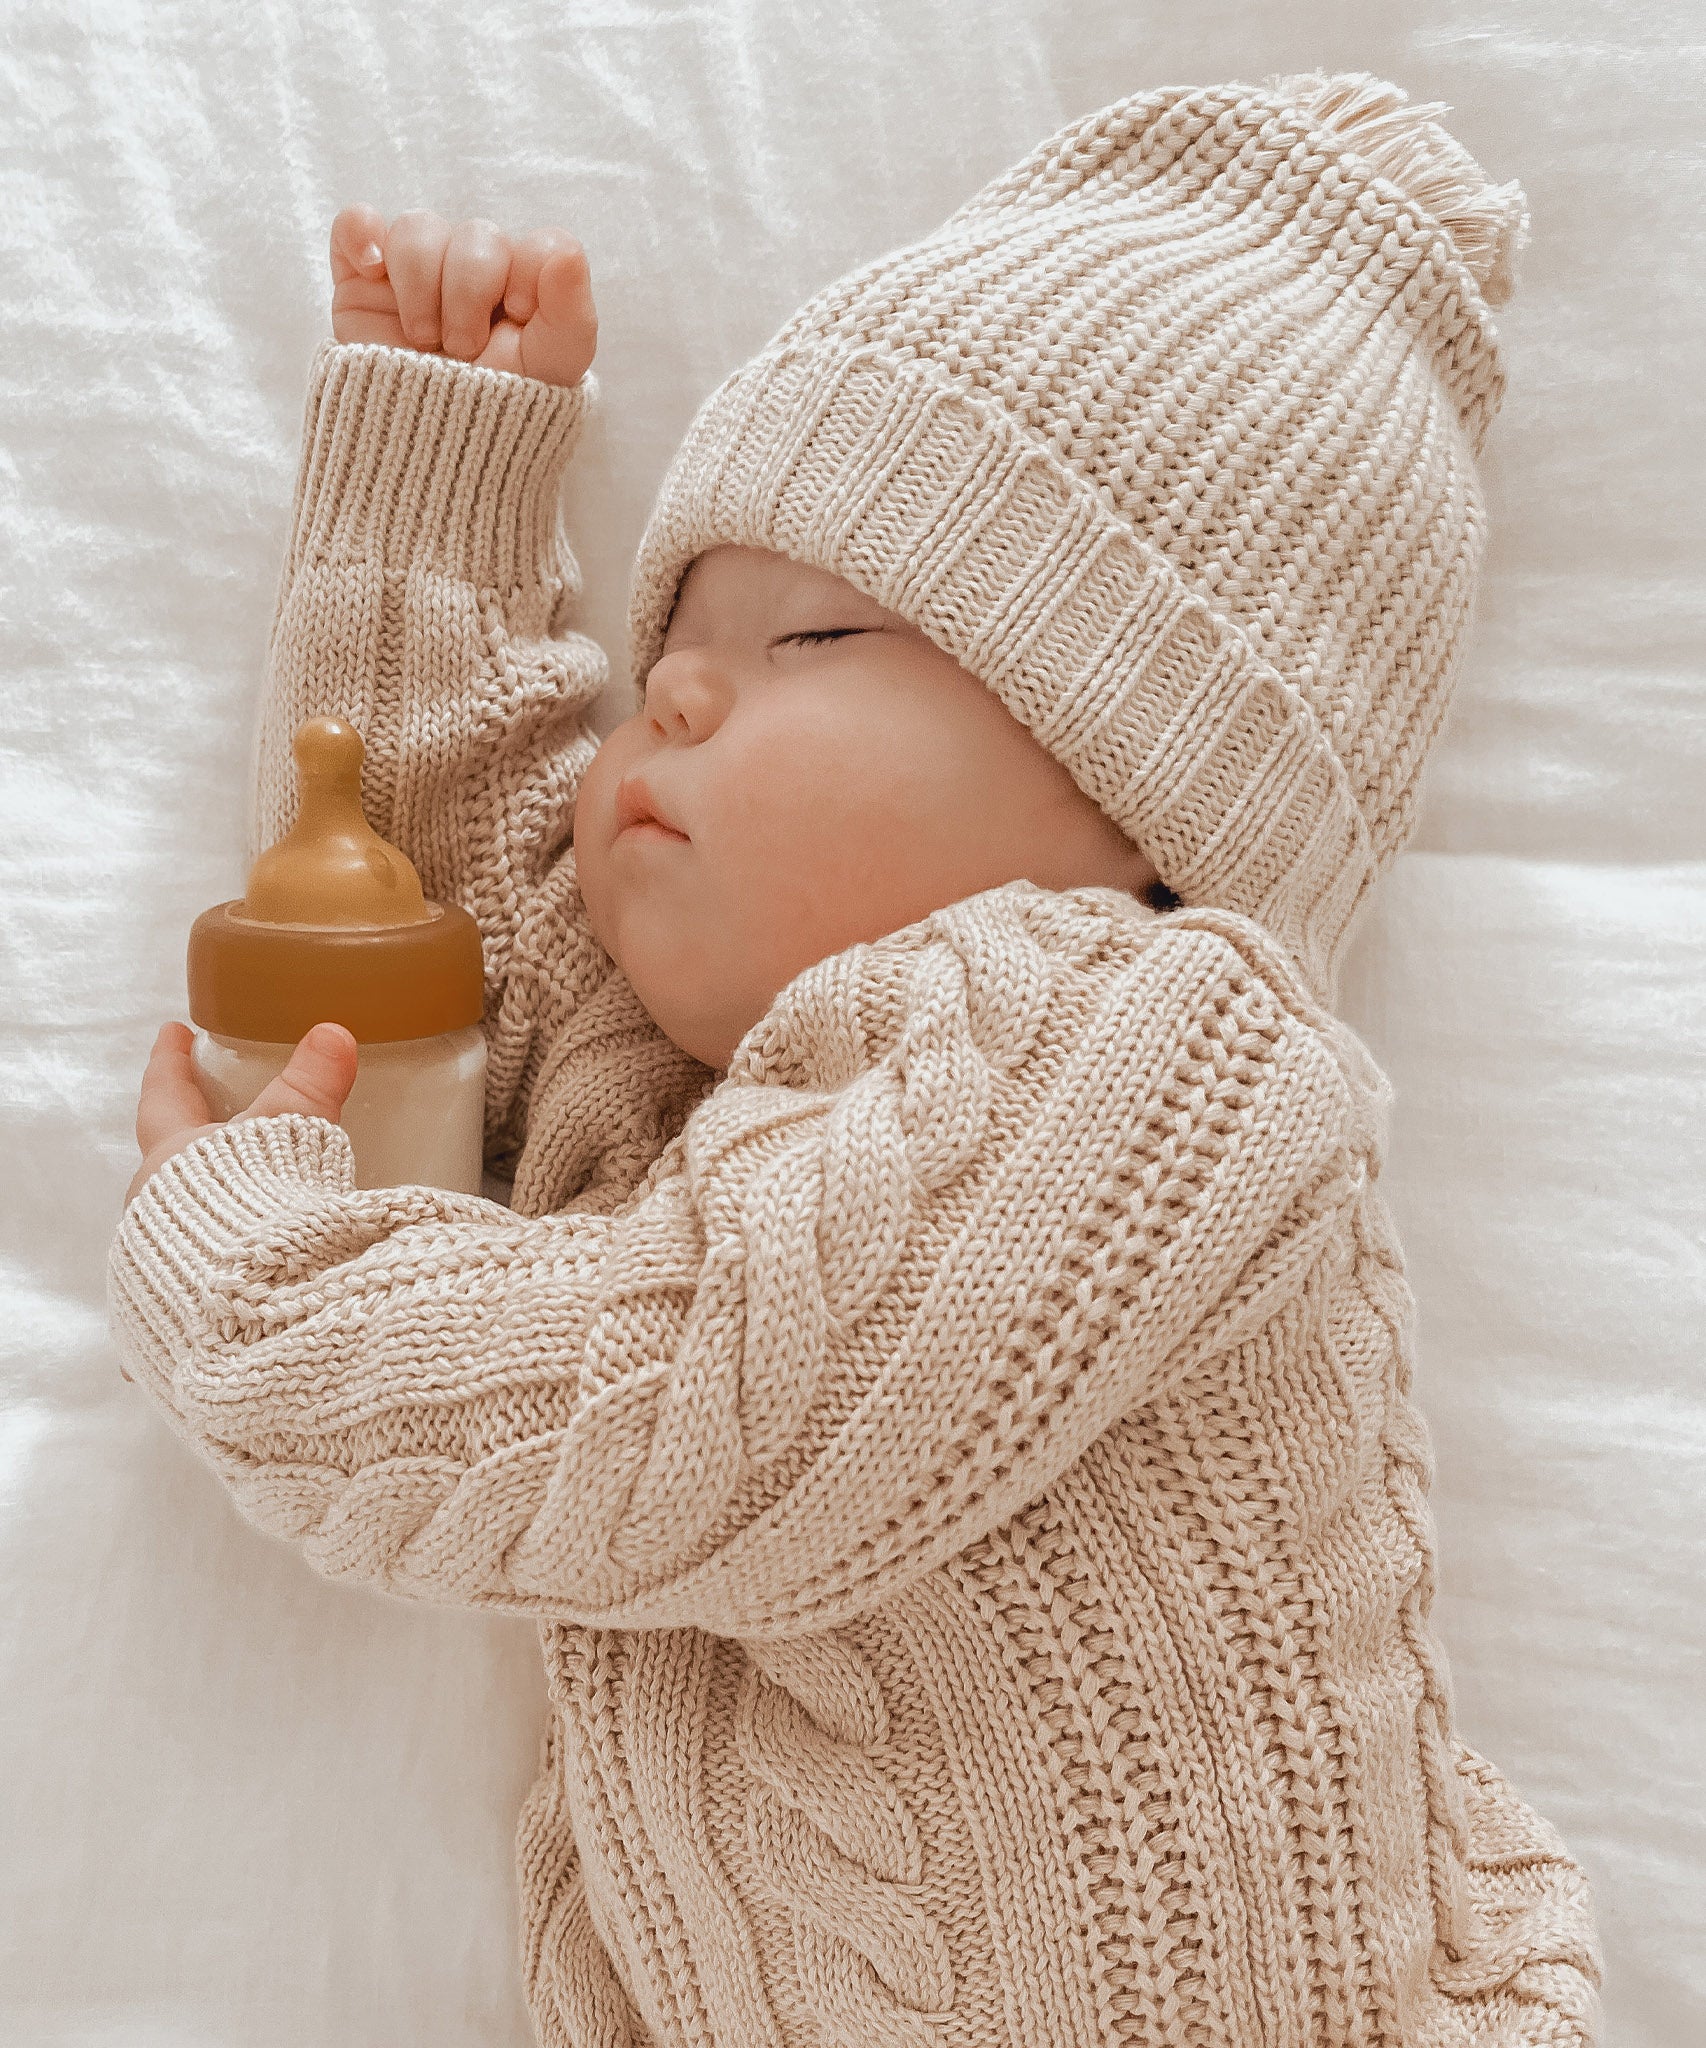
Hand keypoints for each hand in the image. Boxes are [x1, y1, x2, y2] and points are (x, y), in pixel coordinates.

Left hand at [118, 1021, 359, 1379]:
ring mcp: (147, 1276)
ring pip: (162, 1237)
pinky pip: (170, 1307)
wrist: (247, 1319)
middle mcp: (145, 1216)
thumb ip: (311, 1088)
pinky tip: (201, 1313)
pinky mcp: (159, 1330)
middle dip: (180, 1155)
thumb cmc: (259, 1219)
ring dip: (188, 1226)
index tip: (173, 1034)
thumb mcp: (293, 1143)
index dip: (172, 1064)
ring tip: (217, 1227)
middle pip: (158, 1172)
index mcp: (169, 1163)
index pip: (166, 1098)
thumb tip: (332, 1034)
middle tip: (203, 1138)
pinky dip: (187, 1300)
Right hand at [328, 205, 597, 389]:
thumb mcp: (550, 373)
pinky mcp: (364, 282)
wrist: (431, 457)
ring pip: (418, 229)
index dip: (528, 277)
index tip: (517, 320)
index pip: (538, 245)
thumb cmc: (498, 414)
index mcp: (526, 285)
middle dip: (470, 296)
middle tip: (463, 349)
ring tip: (424, 342)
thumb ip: (572, 314)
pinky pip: (357, 224)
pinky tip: (373, 269)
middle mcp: (474, 270)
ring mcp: (418, 272)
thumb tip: (567, 255)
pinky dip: (361, 234)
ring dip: (421, 286)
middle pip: (477, 235)